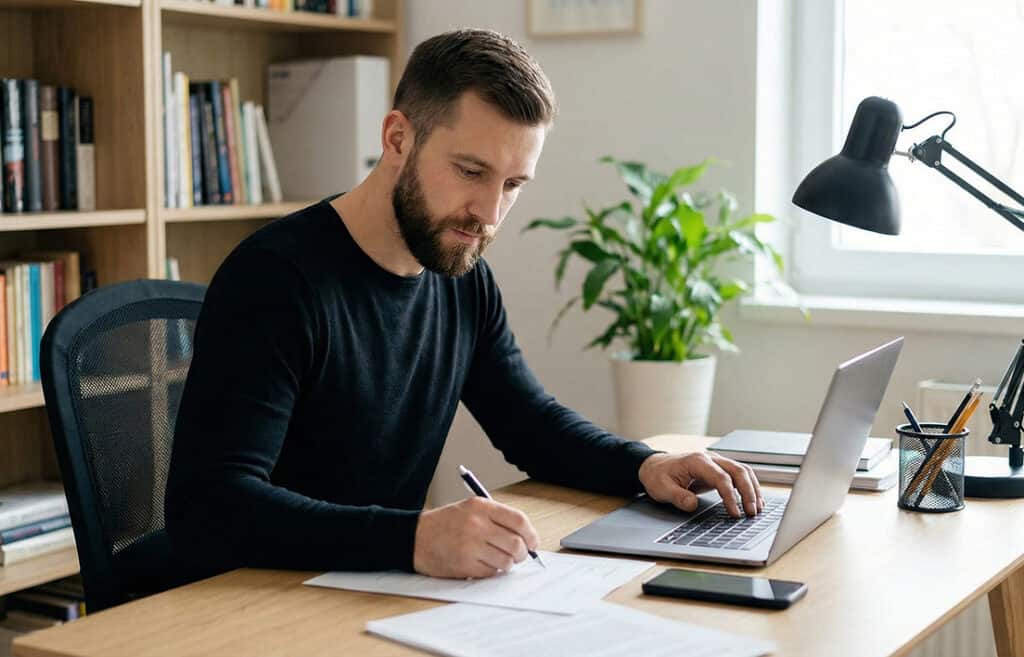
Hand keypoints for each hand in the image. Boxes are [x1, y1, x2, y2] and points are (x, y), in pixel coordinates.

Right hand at [413, 496, 539, 578]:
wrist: (415, 537)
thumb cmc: (446, 524)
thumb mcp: (470, 509)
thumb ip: (497, 519)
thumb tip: (527, 537)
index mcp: (481, 507)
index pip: (519, 520)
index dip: (531, 534)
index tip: (532, 542)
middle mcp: (477, 525)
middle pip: (516, 543)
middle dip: (523, 553)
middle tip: (519, 555)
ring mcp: (470, 546)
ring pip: (507, 560)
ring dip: (508, 563)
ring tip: (499, 559)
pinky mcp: (465, 564)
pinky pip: (492, 572)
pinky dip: (493, 570)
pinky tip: (484, 564)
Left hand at [638, 452, 763, 517]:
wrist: (654, 466)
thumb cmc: (658, 476)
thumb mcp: (661, 488)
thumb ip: (677, 496)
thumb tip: (692, 504)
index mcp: (697, 461)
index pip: (721, 478)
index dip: (730, 496)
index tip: (735, 513)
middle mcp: (710, 458)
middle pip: (738, 471)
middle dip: (748, 492)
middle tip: (752, 513)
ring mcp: (716, 462)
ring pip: (742, 471)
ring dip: (753, 489)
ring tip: (758, 509)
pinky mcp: (719, 469)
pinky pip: (739, 475)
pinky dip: (749, 486)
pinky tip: (754, 500)